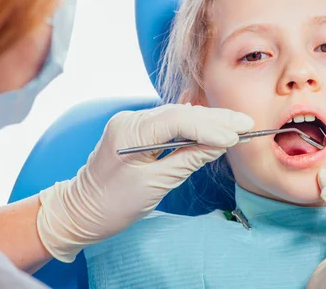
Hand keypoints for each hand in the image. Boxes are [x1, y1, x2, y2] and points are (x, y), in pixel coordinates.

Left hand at [36, 103, 253, 261]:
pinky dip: (192, 127)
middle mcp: (131, 120)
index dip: (210, 127)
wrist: (80, 212)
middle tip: (246, 123)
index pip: (177, 120)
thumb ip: (188, 160)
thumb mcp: (155, 185)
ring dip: (207, 121)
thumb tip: (220, 144)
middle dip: (215, 120)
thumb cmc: (112, 205)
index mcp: (130, 132)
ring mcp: (133, 123)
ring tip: (237, 124)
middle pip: (180, 114)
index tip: (236, 136)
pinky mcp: (136, 131)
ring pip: (177, 116)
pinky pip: (169, 123)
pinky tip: (213, 125)